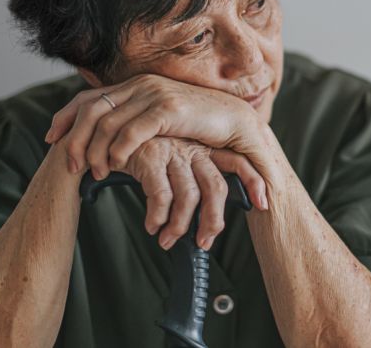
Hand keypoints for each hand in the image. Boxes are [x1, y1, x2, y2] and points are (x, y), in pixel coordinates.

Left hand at [44, 73, 262, 179]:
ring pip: (107, 122)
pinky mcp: (168, 110)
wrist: (237, 125)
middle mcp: (141, 85)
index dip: (66, 117)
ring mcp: (154, 95)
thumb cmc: (200, 128)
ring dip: (95, 150)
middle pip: (91, 109)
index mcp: (136, 85)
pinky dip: (118, 150)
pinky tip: (116, 166)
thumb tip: (109, 136)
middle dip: (74, 138)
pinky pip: (131, 131)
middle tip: (70, 165)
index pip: (89, 97)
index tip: (52, 138)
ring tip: (95, 173)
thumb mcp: (162, 122)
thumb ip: (137, 122)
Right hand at [120, 136, 265, 250]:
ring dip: (179, 226)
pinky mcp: (151, 156)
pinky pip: (161, 195)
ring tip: (167, 240)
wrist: (108, 128)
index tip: (262, 205)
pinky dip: (157, 217)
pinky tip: (152, 226)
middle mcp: (192, 147)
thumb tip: (203, 217)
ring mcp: (173, 151)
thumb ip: (190, 177)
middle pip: (216, 188)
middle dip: (213, 221)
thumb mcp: (173, 157)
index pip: (238, 162)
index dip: (253, 182)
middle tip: (204, 242)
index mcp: (203, 147)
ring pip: (189, 197)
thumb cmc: (143, 148)